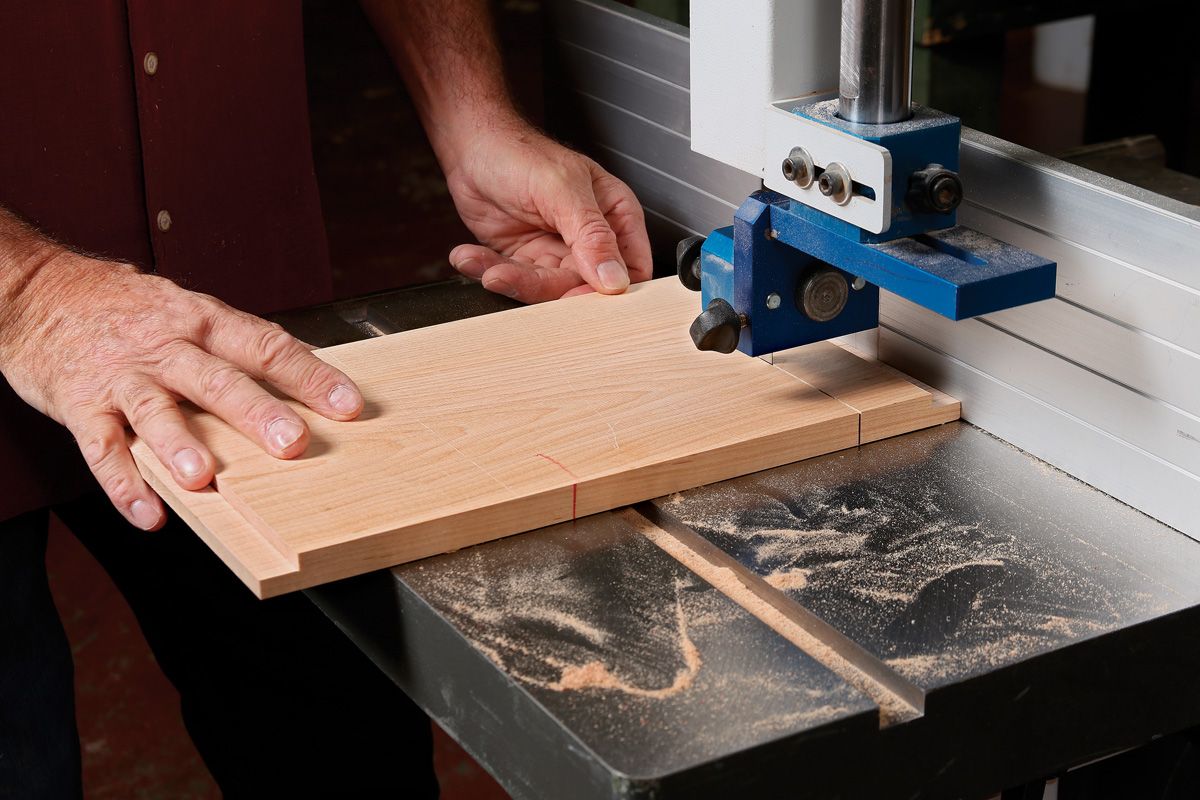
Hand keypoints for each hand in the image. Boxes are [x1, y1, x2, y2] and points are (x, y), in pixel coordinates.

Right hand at [0, 250, 362, 530]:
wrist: (38, 292)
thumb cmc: (129, 310)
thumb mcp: (190, 312)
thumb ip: (243, 345)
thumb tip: (314, 367)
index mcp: (202, 321)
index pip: (265, 346)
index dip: (309, 375)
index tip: (348, 404)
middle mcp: (166, 347)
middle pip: (216, 379)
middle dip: (256, 412)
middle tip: (294, 442)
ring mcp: (122, 377)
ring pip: (155, 412)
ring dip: (181, 447)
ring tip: (206, 479)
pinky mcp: (81, 405)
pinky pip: (101, 447)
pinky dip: (123, 483)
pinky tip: (147, 513)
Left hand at [444, 119, 652, 302]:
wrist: (472, 147)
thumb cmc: (519, 152)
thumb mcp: (561, 190)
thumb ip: (592, 236)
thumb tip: (613, 279)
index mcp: (614, 215)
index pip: (631, 267)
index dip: (609, 289)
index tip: (578, 294)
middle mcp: (590, 237)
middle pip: (583, 285)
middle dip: (545, 286)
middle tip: (513, 277)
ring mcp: (557, 250)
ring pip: (547, 288)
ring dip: (512, 279)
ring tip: (489, 267)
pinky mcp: (526, 259)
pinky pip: (516, 279)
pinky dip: (490, 271)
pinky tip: (470, 256)